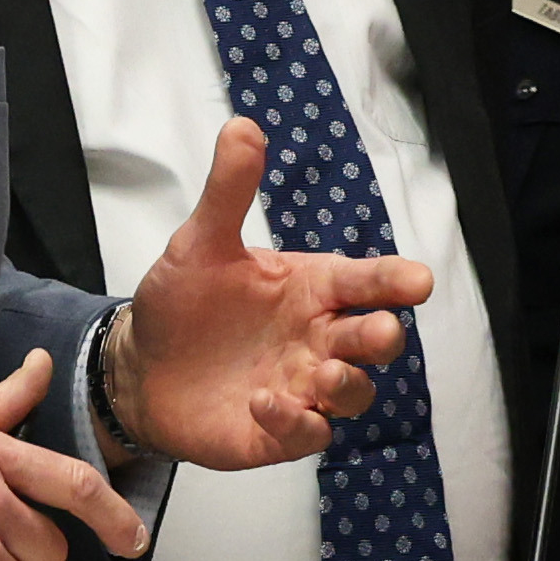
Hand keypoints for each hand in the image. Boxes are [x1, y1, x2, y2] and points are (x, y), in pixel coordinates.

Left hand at [111, 118, 433, 468]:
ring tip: (322, 375)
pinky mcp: (277, 433)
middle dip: (381, 335)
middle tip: (380, 330)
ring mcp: (302, 388)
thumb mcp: (199, 242)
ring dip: (347, 385)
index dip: (394, 280)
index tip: (418, 281)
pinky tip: (263, 402)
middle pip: (372, 339)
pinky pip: (306, 434)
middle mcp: (317, 339)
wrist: (140, 366)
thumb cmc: (183, 302)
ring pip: (352, 392)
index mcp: (310, 288)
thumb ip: (228, 190)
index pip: (365, 281)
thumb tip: (242, 126)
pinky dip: (295, 422)